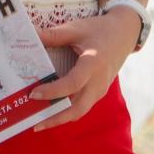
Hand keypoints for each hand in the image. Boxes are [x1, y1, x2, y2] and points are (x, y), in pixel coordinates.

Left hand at [29, 10, 138, 130]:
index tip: (33, 94)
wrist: (125, 33)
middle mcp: (99, 81)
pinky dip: (67, 111)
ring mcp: (101, 89)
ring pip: (80, 111)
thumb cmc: (99, 29)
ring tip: (39, 122)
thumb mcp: (76, 28)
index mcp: (93, 63)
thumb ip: (52, 35)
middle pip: (78, 109)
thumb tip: (29, 35)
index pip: (72, 83)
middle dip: (56, 119)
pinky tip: (52, 110)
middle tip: (34, 124)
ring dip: (60, 118)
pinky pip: (83, 106)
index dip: (52, 91)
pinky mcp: (99, 91)